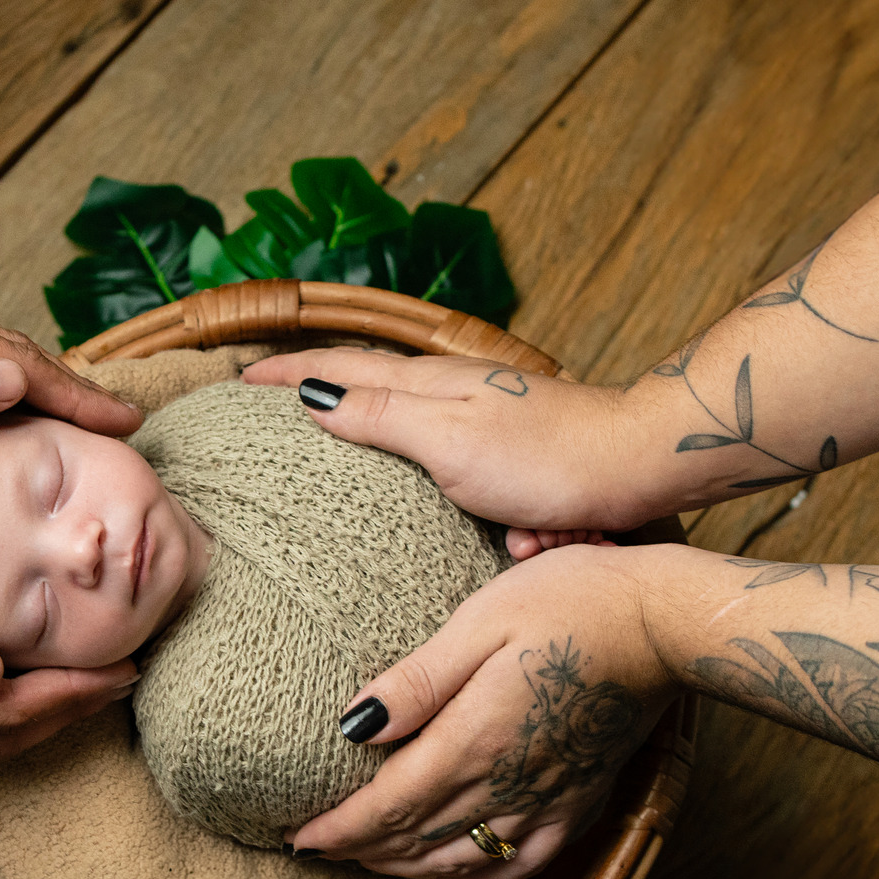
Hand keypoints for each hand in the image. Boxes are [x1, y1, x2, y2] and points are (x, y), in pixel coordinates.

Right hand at [242, 347, 662, 532]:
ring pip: (416, 437)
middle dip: (321, 394)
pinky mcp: (509, 459)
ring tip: (334, 452)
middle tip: (271, 404)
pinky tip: (440, 509)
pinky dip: (450, 494)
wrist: (638, 468)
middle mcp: (452, 395)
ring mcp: (482, 424)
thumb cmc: (547, 457)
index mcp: (428, 384)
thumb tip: (312, 395)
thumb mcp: (447, 438)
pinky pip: (461, 481)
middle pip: (369, 387)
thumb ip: (378, 414)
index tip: (239, 379)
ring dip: (384, 446)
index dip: (287, 373)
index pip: (339, 369)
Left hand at [289, 543, 676, 878]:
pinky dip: (471, 878)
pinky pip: (519, 867)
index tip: (297, 838)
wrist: (664, 624)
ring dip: (406, 869)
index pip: (388, 807)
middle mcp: (509, 786)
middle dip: (360, 852)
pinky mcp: (579, 805)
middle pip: (416, 841)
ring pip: (461, 861)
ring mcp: (548, 803)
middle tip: (316, 850)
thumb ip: (417, 680)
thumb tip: (351, 724)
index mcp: (476, 740)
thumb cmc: (571, 601)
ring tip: (365, 861)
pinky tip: (449, 873)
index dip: (339, 831)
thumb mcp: (481, 619)